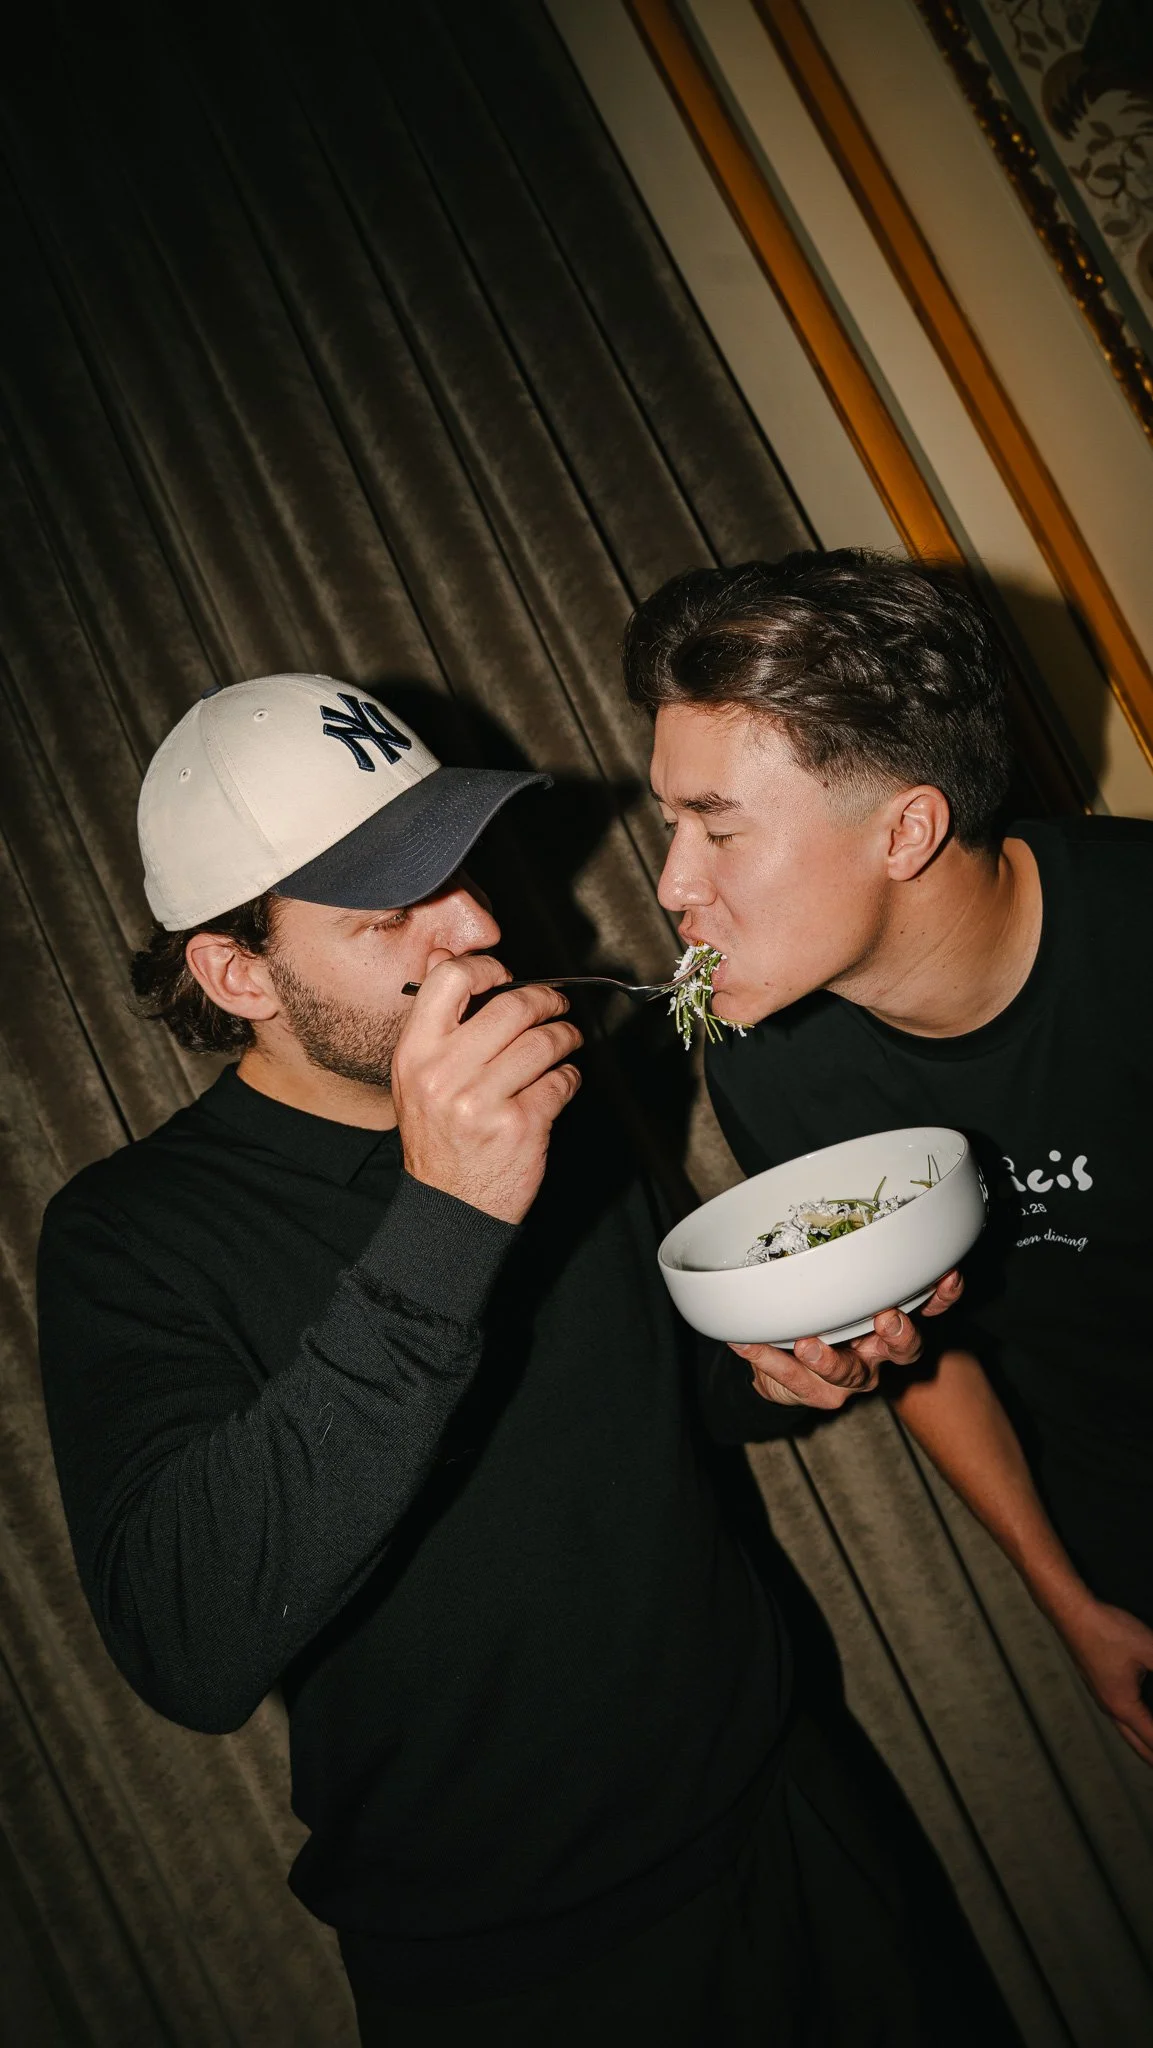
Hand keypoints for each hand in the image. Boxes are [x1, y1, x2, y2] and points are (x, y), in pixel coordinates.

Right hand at [390, 953, 581, 1224]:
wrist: (449, 1208)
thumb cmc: (438, 1138)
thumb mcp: (416, 1077)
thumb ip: (434, 1019)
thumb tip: (448, 958)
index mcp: (415, 1054)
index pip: (449, 981)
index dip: (486, 968)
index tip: (507, 976)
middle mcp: (444, 1074)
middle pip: (512, 1007)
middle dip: (546, 1000)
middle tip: (556, 1006)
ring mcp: (482, 1102)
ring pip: (544, 1042)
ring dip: (565, 1036)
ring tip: (566, 1040)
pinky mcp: (520, 1126)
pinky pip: (560, 1082)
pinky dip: (570, 1078)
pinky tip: (563, 1081)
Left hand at [729, 1270, 962, 1410]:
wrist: (788, 1366)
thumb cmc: (820, 1312)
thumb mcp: (835, 1280)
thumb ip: (840, 1252)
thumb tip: (824, 1201)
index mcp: (890, 1320)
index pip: (928, 1306)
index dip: (942, 1294)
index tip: (947, 1275)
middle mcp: (879, 1352)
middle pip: (905, 1350)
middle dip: (900, 1335)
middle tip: (886, 1318)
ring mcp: (852, 1375)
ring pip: (849, 1374)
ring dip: (830, 1359)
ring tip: (806, 1345)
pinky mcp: (818, 1392)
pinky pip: (795, 1379)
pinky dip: (768, 1361)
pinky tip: (747, 1343)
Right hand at [1056, 1596, 1152, 1764]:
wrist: (1072, 1612)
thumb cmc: (1107, 1630)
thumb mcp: (1150, 1649)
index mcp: (1123, 1705)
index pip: (1152, 1739)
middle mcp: (1109, 1706)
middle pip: (1137, 1744)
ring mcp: (1100, 1696)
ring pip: (1125, 1731)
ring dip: (1143, 1743)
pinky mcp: (1097, 1683)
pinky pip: (1119, 1716)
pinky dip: (1134, 1727)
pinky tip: (1137, 1718)